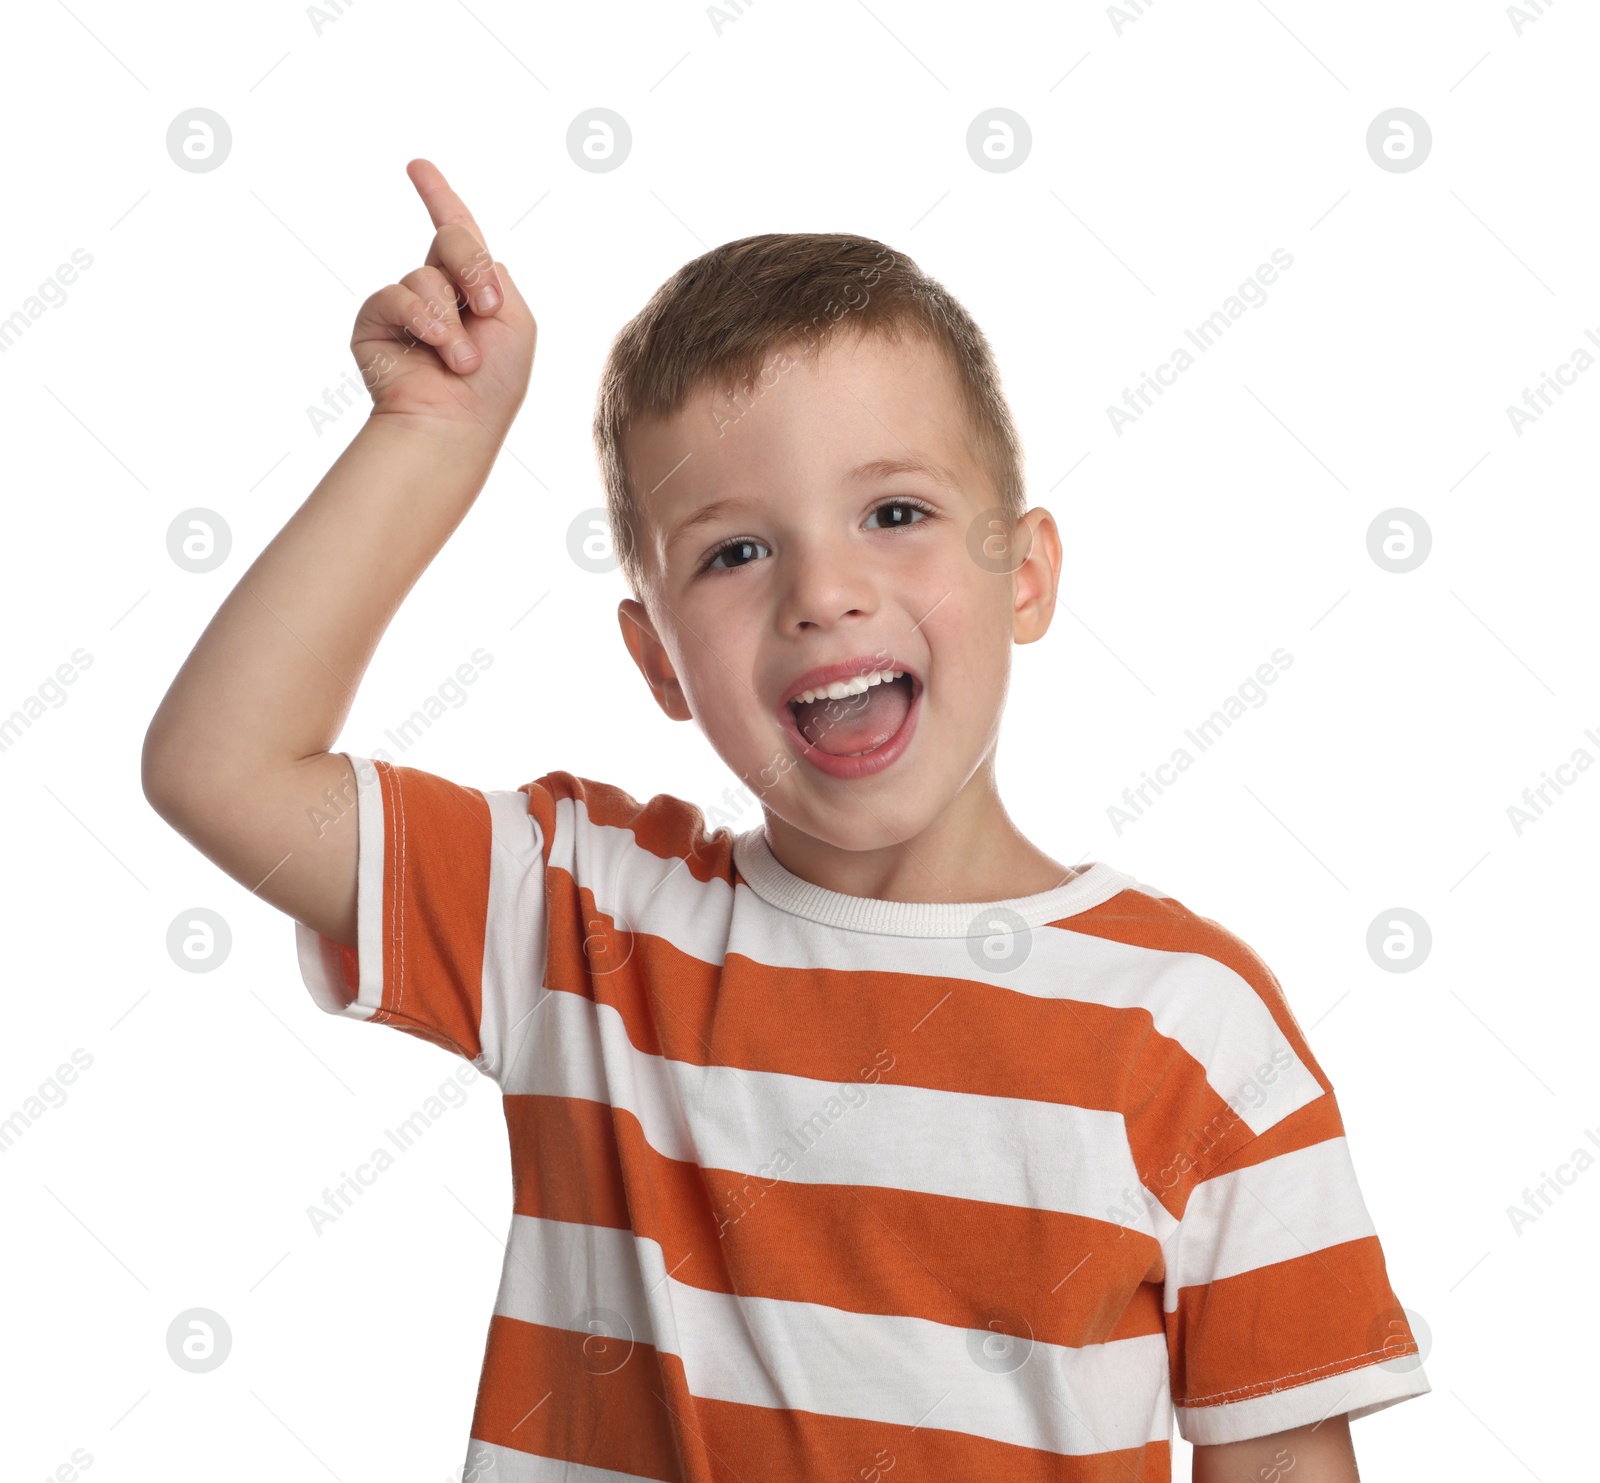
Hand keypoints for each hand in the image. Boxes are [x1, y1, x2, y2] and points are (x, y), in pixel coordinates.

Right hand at [350, 158, 535, 443]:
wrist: (458, 424)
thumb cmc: (494, 383)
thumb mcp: (515, 321)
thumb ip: (493, 275)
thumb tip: (453, 262)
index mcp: (474, 289)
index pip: (456, 232)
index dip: (439, 196)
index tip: (417, 166)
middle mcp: (438, 292)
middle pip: (452, 238)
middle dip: (472, 265)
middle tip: (487, 307)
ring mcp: (405, 307)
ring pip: (425, 274)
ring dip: (451, 318)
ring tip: (462, 360)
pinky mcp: (375, 322)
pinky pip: (395, 295)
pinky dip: (422, 319)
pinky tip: (435, 348)